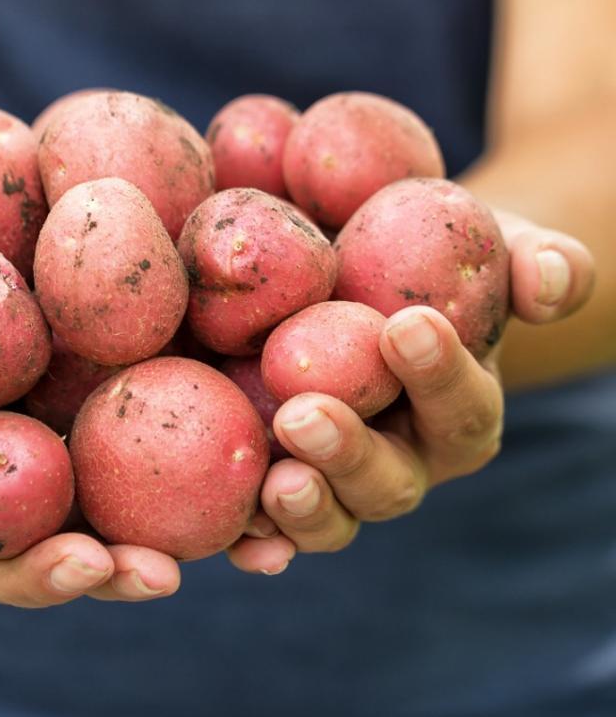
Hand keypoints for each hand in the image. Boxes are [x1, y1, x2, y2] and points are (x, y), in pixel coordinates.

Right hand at [0, 205, 180, 607]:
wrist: (66, 247)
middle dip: (21, 561)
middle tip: (74, 553)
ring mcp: (60, 488)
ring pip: (70, 559)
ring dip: (110, 577)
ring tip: (158, 575)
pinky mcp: (139, 483)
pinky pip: (171, 527)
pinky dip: (216, 548)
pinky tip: (263, 550)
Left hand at [227, 210, 594, 574]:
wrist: (367, 278)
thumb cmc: (435, 267)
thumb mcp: (493, 251)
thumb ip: (538, 262)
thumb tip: (549, 280)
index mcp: (459, 412)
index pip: (461, 406)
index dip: (439, 374)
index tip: (407, 326)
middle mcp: (403, 459)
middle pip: (389, 480)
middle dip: (350, 454)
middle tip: (305, 415)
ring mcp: (340, 479)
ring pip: (332, 514)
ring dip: (304, 506)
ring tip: (275, 481)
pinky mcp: (281, 479)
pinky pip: (270, 525)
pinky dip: (256, 539)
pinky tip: (241, 538)